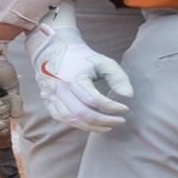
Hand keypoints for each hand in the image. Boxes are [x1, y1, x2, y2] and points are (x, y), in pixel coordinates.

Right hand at [25, 0, 133, 132]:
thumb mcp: (103, 62)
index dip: (112, 108)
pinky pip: (63, 119)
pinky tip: (93, 124)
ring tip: (109, 125)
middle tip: (120, 121)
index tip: (125, 108)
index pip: (95, 100)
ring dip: (93, 126)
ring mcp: (51, 96)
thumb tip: (129, 96)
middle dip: (105, 121)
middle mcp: (60, 88)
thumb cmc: (83, 58)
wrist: (54, 50)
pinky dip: (79, 124)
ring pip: (72, 119)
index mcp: (74, 77)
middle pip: (83, 113)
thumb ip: (118, 77)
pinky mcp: (47, 101)